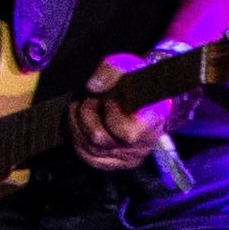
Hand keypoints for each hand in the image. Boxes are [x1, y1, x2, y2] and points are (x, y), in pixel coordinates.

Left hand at [72, 55, 173, 170]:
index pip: (124, 132)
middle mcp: (140, 147)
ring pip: (87, 149)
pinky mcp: (112, 163)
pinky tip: (81, 122)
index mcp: (151, 125)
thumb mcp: (127, 66)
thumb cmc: (136, 83)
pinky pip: (85, 156)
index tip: (109, 97)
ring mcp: (125, 158)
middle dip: (87, 114)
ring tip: (86, 107)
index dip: (109, 111)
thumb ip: (110, 71)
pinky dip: (77, 136)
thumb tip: (92, 86)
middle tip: (91, 99)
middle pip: (98, 139)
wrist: (143, 99)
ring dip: (78, 123)